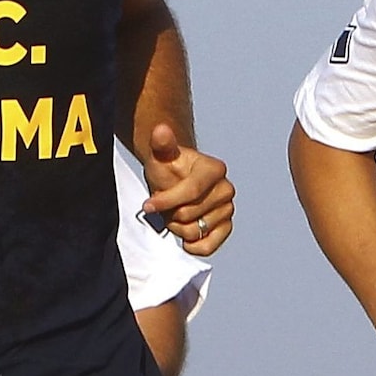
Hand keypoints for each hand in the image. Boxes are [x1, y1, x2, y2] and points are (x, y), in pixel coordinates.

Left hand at [142, 123, 233, 255]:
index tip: (148, 205)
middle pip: (189, 214)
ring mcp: (227, 210)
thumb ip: (162, 144)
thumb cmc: (170, 169)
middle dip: (170, 213)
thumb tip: (160, 130)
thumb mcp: (161, 155)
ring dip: (177, 228)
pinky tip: (185, 239)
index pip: (190, 192)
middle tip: (165, 205)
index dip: (166, 201)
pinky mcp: (225, 228)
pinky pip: (210, 245)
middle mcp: (226, 189)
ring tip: (174, 215)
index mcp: (214, 169)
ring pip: (195, 231)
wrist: (177, 181)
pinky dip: (195, 245)